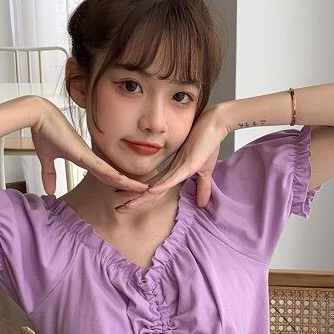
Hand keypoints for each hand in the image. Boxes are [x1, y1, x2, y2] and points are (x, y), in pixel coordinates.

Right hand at [29, 98, 148, 195]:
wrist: (39, 116)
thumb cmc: (44, 131)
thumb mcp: (47, 159)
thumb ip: (49, 175)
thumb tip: (49, 191)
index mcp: (84, 158)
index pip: (104, 175)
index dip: (116, 184)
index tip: (127, 192)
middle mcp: (90, 157)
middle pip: (113, 175)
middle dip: (128, 185)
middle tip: (144, 193)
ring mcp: (89, 155)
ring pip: (113, 173)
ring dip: (128, 183)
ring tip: (144, 190)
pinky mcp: (83, 154)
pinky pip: (102, 168)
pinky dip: (114, 176)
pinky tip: (126, 182)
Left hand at [116, 105, 231, 210]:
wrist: (215, 124)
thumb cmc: (208, 143)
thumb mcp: (205, 171)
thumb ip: (202, 187)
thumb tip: (202, 204)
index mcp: (173, 172)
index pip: (153, 189)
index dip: (141, 198)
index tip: (126, 204)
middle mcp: (171, 170)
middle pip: (150, 190)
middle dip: (134, 200)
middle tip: (118, 209)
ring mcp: (178, 166)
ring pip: (157, 186)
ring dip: (141, 197)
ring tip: (126, 205)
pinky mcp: (188, 163)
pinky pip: (172, 176)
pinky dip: (162, 185)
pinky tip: (151, 192)